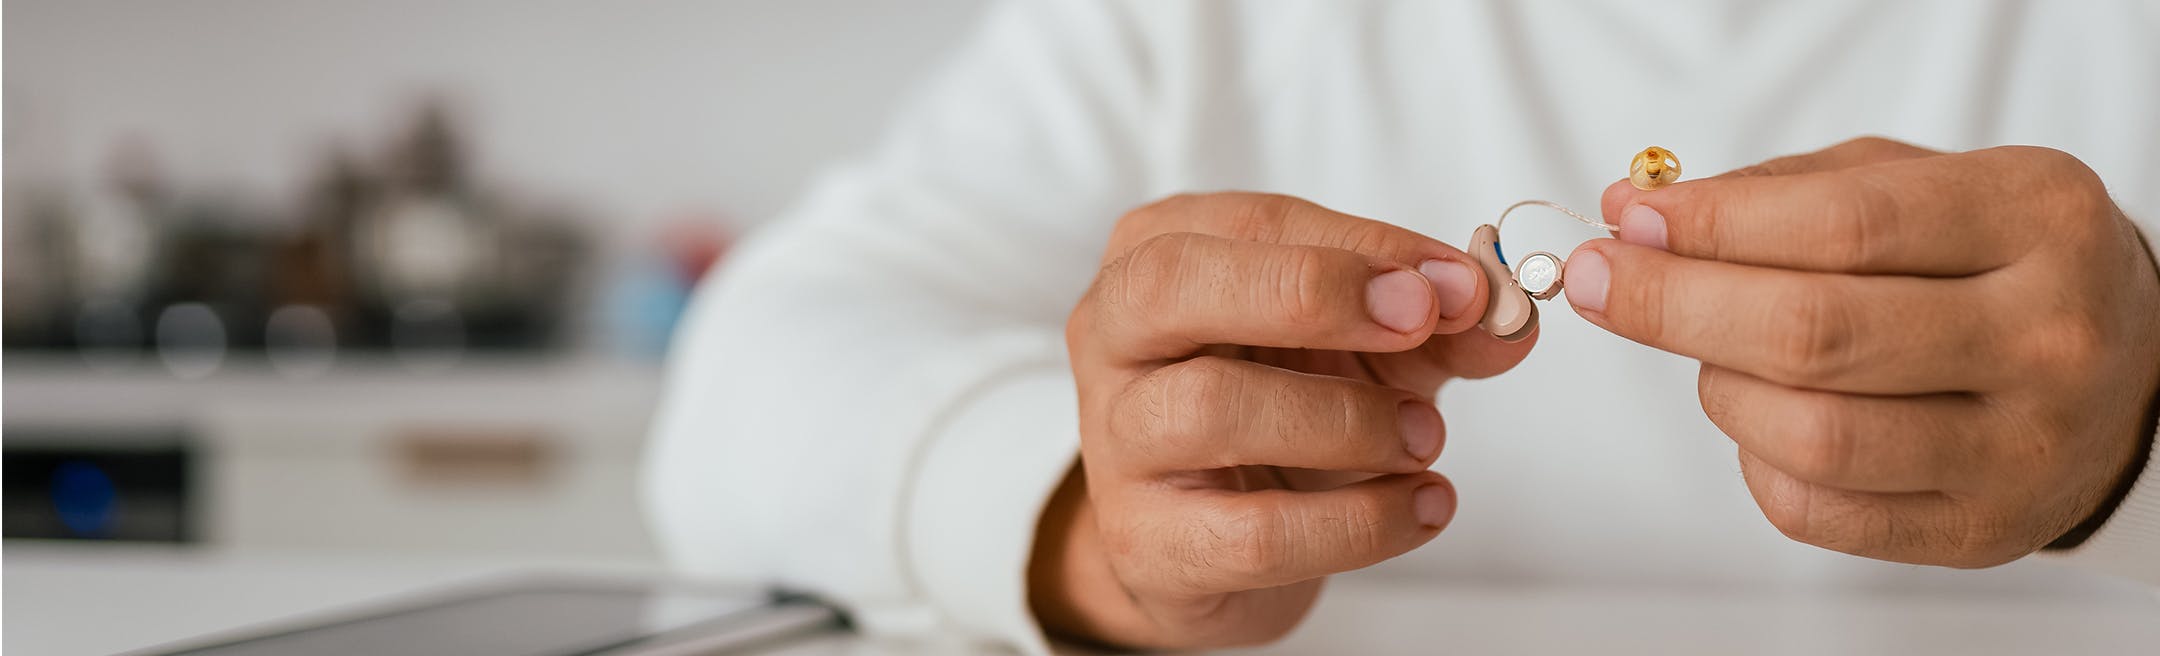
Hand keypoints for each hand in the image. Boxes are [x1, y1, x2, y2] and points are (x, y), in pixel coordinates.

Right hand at [1033, 192, 1531, 648]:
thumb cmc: (1277, 412)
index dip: (1362, 246)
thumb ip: (1431, 323)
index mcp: (1155, 254)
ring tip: (1425, 438)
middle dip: (1309, 293)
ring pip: (1209, 409)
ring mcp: (1116, 440)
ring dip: (1347, 418)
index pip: (1253, 224)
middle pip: (1175, 286)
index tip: (1457, 281)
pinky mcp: (1147, 541)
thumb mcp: (1361, 345)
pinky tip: (1422, 507)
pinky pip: (1254, 530)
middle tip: (1420, 321)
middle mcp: (1112, 335)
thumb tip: (1507, 315)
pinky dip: (1358, 521)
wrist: (1207, 545)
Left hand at [1565, 137, 2159, 566]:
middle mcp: (2046, 337)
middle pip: (1815, 335)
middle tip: (1598, 282)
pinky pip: (1815, 510)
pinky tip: (1763, 420)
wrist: (2123, 375)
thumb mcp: (1919, 186)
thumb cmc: (1991, 264)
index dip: (1715, 228)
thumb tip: (1638, 215)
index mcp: (2037, 220)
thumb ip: (1781, 191)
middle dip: (1675, 306)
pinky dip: (1754, 461)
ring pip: (1810, 434)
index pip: (1846, 226)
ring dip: (1719, 387)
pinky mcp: (1977, 531)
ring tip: (1712, 355)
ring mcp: (2019, 447)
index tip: (1628, 225)